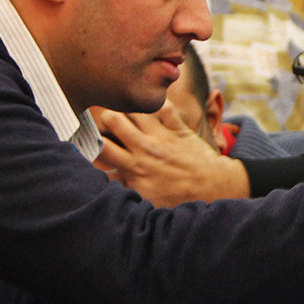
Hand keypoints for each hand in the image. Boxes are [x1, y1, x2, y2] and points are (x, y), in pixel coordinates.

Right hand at [93, 104, 250, 206]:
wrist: (213, 189)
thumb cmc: (181, 199)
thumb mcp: (148, 200)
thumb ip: (127, 188)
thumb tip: (109, 183)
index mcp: (135, 167)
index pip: (102, 148)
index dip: (92, 141)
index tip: (90, 139)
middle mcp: (145, 148)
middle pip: (114, 121)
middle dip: (106, 117)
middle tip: (106, 119)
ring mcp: (163, 136)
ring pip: (137, 110)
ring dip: (129, 108)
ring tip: (126, 109)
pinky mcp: (180, 129)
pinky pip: (166, 108)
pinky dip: (159, 103)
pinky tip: (154, 103)